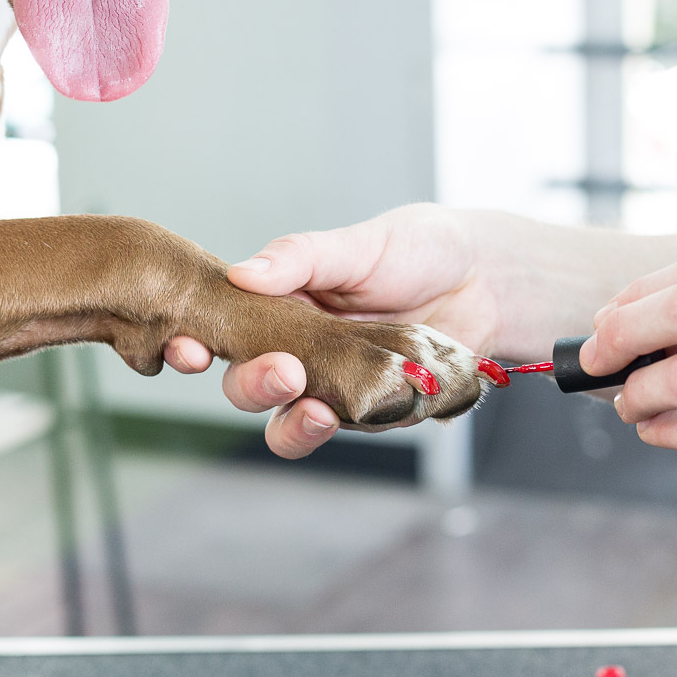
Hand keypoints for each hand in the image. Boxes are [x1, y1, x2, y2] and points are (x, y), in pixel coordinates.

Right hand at [166, 204, 500, 458]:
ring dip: (296, 426)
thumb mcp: (358, 244)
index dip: (195, 346)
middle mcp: (297, 352)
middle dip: (254, 386)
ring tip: (318, 411)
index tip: (189, 347)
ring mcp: (334, 388)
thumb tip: (241, 272)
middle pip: (248, 388)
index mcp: (279, 307)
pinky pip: (355, 431)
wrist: (487, 279)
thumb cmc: (418, 250)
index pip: (222, 333)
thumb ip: (300, 259)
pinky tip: (380, 401)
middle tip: (284, 370)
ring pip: (291, 427)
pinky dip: (362, 424)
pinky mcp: (375, 412)